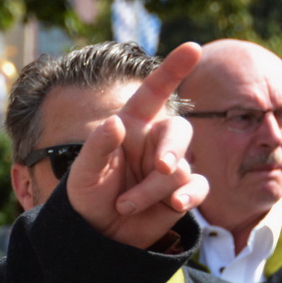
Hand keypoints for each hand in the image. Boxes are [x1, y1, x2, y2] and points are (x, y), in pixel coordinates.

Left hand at [65, 42, 208, 247]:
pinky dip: (188, 196)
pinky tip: (174, 205)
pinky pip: (198, 187)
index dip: (173, 69)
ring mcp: (172, 166)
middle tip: (160, 167)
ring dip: (154, 189)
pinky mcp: (183, 191)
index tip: (193, 47)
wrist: (97, 234)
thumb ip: (98, 147)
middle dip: (171, 149)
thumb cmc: (87, 196)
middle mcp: (155, 142)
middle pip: (179, 131)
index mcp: (131, 125)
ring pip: (181, 167)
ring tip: (124, 206)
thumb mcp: (82, 173)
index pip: (154, 92)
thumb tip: (115, 123)